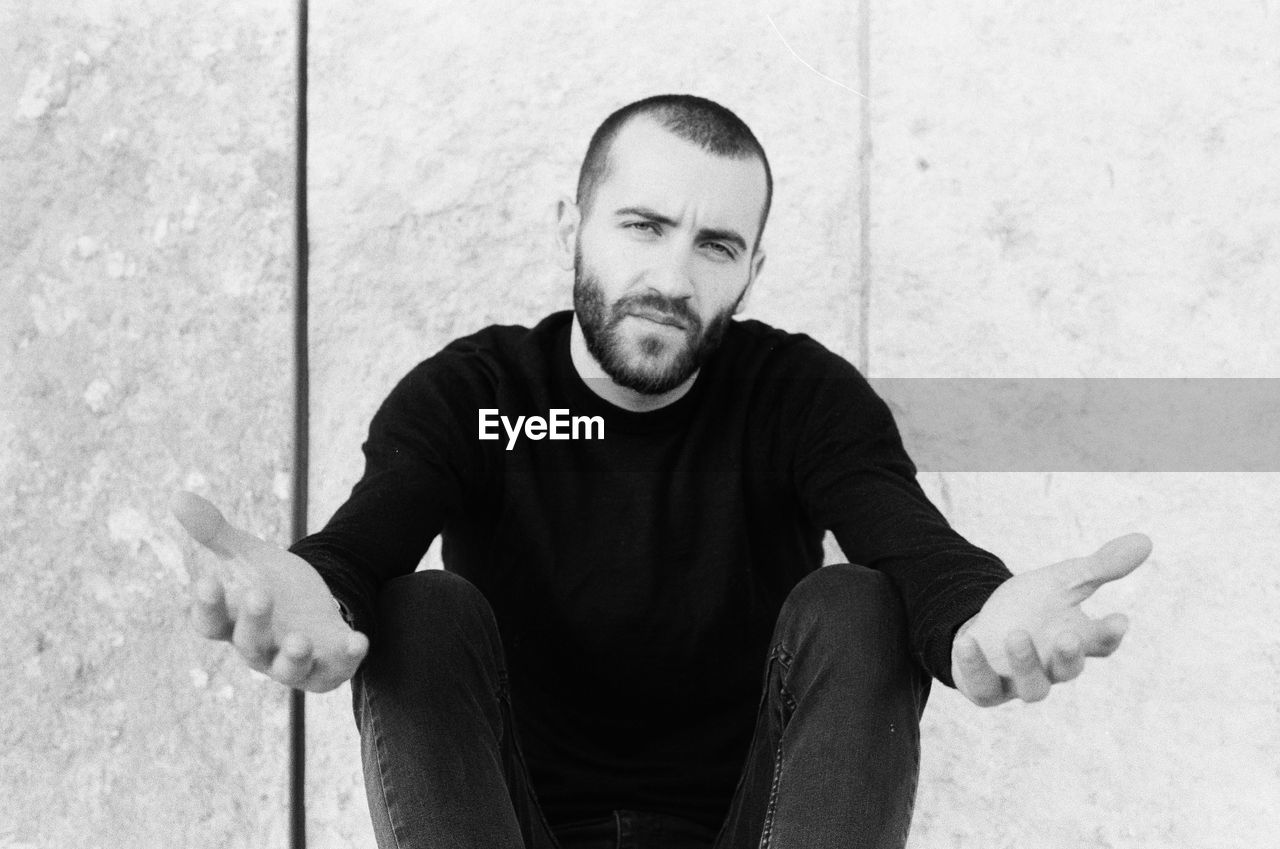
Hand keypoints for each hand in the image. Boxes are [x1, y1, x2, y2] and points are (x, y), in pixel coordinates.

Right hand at [171, 491, 368, 692]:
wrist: (317, 609)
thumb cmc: (272, 585)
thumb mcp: (249, 557)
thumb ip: (216, 533)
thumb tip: (177, 496)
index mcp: (234, 624)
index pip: (210, 623)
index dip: (208, 606)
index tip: (207, 580)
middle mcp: (260, 650)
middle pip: (249, 643)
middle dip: (254, 621)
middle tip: (259, 594)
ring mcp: (295, 662)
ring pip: (289, 669)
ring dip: (294, 656)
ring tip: (300, 640)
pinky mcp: (328, 668)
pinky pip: (337, 668)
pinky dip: (348, 657)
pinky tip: (358, 640)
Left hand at [952, 533, 1151, 705]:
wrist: (986, 626)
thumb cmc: (1033, 607)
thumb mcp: (1063, 581)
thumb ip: (1101, 567)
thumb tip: (1146, 540)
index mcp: (1076, 641)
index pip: (1101, 643)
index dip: (1110, 633)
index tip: (1119, 619)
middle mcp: (1052, 667)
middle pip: (1069, 670)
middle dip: (1070, 655)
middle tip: (1070, 635)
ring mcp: (1020, 681)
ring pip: (1032, 688)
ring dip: (1025, 663)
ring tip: (1016, 634)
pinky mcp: (987, 688)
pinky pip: (983, 687)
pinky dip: (973, 667)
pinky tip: (966, 642)